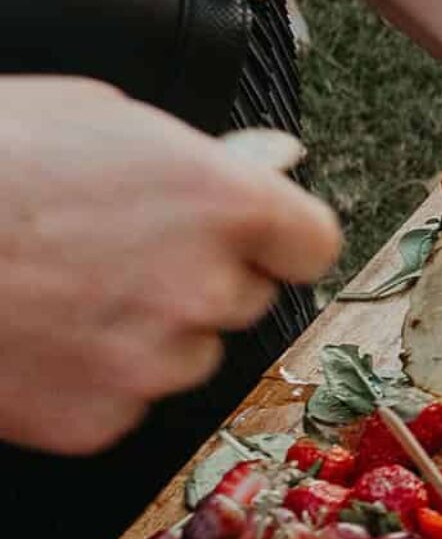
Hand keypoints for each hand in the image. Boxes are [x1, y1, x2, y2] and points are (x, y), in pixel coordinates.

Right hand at [0, 82, 339, 456]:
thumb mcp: (97, 116)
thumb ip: (200, 154)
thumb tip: (272, 158)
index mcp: (220, 203)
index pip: (311, 242)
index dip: (276, 237)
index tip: (250, 233)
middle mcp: (202, 290)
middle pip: (244, 300)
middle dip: (198, 279)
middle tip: (115, 250)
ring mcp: (152, 364)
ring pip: (184, 357)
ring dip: (144, 333)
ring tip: (59, 288)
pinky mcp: (98, 422)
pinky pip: (122, 403)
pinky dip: (88, 379)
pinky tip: (34, 334)